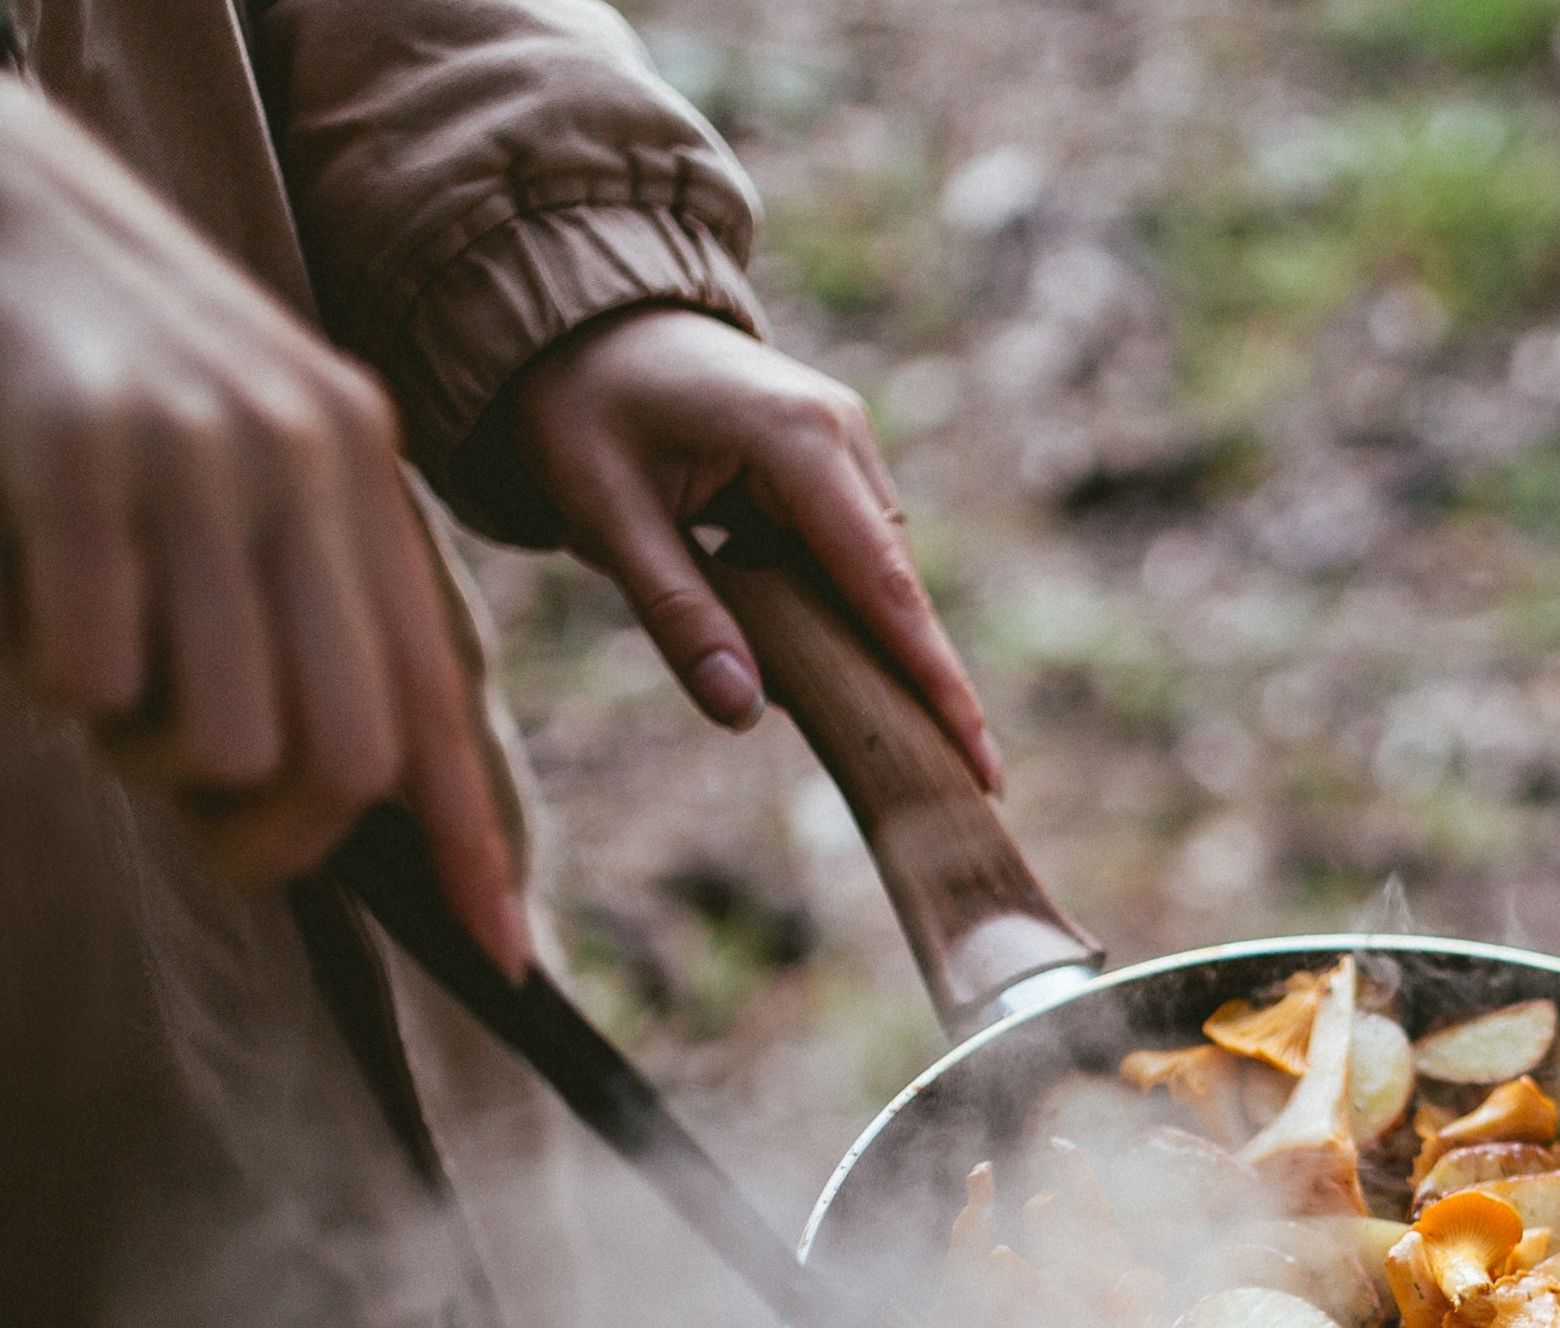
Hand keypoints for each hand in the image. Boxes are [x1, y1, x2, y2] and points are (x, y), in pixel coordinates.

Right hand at [0, 79, 524, 973]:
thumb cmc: (117, 391)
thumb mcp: (256, 470)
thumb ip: (320, 605)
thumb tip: (372, 803)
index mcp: (363, 474)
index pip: (435, 702)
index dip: (471, 840)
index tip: (502, 955)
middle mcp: (304, 458)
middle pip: (340, 760)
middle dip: (263, 830)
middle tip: (179, 785)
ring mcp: (194, 450)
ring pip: (215, 737)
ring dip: (139, 751)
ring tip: (97, 665)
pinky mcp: (74, 450)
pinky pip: (85, 670)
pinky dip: (48, 675)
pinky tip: (25, 599)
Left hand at [503, 306, 1003, 790]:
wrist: (579, 315)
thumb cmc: (583, 405)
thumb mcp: (607, 514)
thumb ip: (677, 614)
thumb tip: (743, 713)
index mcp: (798, 442)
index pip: (883, 588)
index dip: (934, 682)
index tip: (981, 761)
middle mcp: (844, 434)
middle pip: (895, 587)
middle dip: (914, 680)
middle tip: (949, 779)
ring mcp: (845, 438)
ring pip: (876, 573)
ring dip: (860, 641)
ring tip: (851, 716)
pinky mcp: (831, 453)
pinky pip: (850, 551)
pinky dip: (835, 605)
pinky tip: (797, 643)